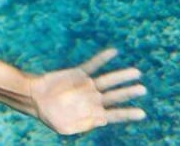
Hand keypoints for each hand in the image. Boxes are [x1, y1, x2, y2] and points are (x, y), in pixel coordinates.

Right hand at [31, 49, 146, 134]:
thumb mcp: (65, 128)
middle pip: (115, 95)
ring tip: (136, 72)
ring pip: (108, 80)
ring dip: (121, 76)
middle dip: (129, 92)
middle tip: (143, 89)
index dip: (127, 114)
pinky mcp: (78, 74)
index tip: (141, 114)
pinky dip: (102, 59)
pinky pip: (93, 65)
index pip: (114, 114)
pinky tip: (113, 52)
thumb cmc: (51, 117)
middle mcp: (94, 99)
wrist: (36, 100)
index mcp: (93, 114)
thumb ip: (82, 124)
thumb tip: (101, 120)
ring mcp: (87, 86)